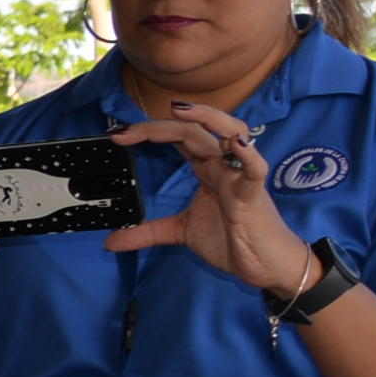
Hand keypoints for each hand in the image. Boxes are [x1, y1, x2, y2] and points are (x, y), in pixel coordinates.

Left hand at [110, 103, 316, 292]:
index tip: (118, 136)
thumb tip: (110, 242)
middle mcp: (223, 166)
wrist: (264, 265)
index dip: (150, 131)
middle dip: (161, 126)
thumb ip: (147, 233)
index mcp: (207, 169)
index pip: (179, 139)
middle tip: (126, 130)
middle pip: (196, 132)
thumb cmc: (232, 240)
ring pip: (233, 133)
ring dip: (209, 119)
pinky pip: (255, 170)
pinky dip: (247, 155)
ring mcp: (240, 177)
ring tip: (181, 110)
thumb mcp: (180, 233)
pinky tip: (234, 144)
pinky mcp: (254, 196)